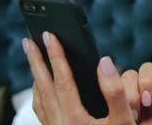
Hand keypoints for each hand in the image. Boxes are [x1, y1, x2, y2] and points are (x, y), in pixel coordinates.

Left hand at [23, 32, 151, 123]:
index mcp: (75, 119)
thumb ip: (115, 92)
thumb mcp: (123, 123)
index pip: (63, 80)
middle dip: (36, 61)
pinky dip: (41, 96)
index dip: (57, 55)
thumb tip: (105, 62)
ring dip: (36, 78)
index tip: (50, 35)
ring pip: (40, 100)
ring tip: (33, 62)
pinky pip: (44, 112)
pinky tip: (45, 92)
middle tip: (28, 40)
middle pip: (43, 87)